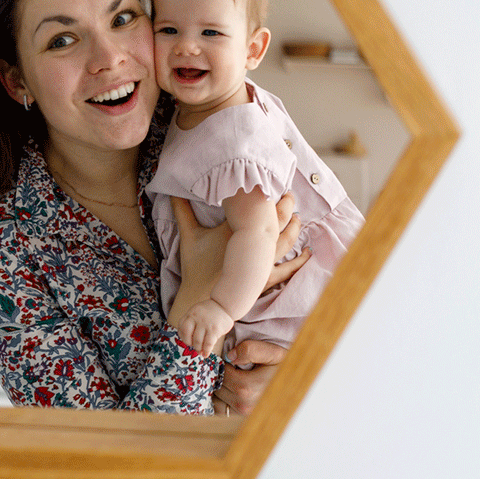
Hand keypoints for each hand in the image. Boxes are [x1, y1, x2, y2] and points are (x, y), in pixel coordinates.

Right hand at [171, 193, 305, 296]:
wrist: (202, 297)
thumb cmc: (197, 267)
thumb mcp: (189, 236)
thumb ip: (181, 211)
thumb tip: (172, 192)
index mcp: (239, 232)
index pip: (258, 209)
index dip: (267, 195)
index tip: (272, 181)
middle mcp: (255, 246)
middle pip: (277, 222)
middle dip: (285, 206)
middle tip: (288, 194)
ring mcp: (262, 263)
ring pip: (286, 242)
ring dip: (294, 228)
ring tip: (297, 217)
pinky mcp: (265, 278)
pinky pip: (288, 268)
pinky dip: (299, 260)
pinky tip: (307, 253)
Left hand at [176, 298, 232, 356]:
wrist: (225, 305)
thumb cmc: (210, 311)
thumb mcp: (197, 312)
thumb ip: (191, 322)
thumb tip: (188, 340)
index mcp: (191, 313)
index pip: (181, 327)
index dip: (183, 336)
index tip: (187, 340)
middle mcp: (197, 318)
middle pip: (187, 336)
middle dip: (189, 344)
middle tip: (194, 346)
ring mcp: (206, 324)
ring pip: (197, 341)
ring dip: (198, 349)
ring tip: (200, 351)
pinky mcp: (215, 330)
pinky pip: (208, 344)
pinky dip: (206, 351)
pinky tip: (206, 354)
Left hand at [217, 339, 286, 415]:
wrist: (296, 385)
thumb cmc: (283, 366)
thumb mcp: (272, 352)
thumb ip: (251, 350)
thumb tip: (230, 357)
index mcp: (247, 387)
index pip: (221, 373)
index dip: (224, 363)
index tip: (233, 360)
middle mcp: (244, 404)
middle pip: (218, 386)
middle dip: (221, 375)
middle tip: (233, 368)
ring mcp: (243, 414)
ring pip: (217, 398)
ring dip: (220, 387)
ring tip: (233, 379)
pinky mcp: (242, 418)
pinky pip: (220, 409)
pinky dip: (222, 399)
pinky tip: (232, 390)